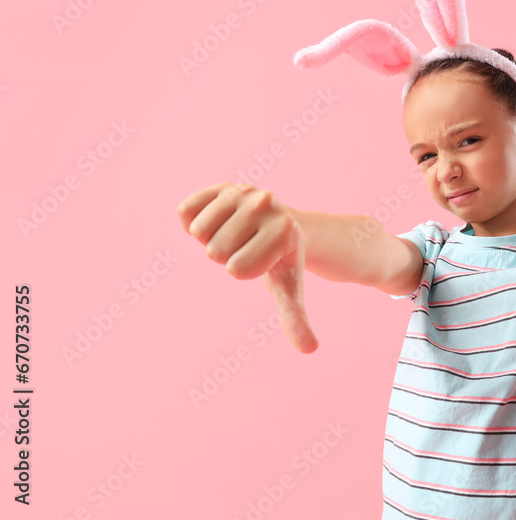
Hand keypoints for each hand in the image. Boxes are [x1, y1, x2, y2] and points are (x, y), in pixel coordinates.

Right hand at [177, 182, 318, 353]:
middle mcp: (267, 205)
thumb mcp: (288, 290)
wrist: (280, 224)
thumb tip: (311, 349)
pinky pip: (186, 210)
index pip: (237, 269)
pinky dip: (193, 220)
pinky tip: (219, 219)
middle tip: (246, 245)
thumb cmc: (280, 262)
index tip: (261, 260)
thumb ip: (296, 319)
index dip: (242, 271)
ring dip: (210, 238)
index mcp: (284, 232)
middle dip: (225, 255)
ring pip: (199, 231)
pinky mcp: (222, 185)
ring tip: (236, 232)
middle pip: (215, 251)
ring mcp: (244, 191)